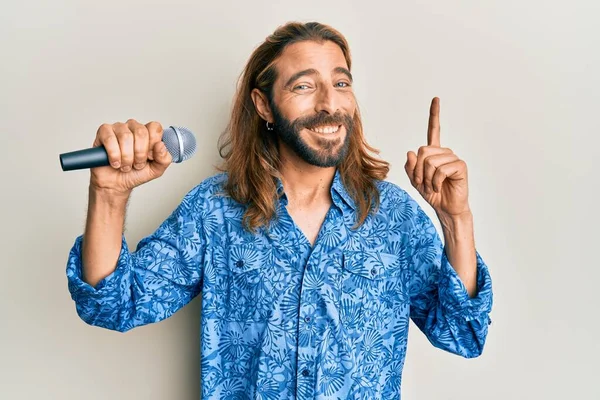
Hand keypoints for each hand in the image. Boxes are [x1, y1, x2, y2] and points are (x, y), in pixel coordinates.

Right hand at [90, 119, 171, 194]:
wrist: (116, 184)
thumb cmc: (135, 173)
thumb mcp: (155, 170)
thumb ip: (164, 159)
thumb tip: (161, 145)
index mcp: (148, 133)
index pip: (155, 128)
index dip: (152, 145)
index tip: (149, 157)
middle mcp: (134, 127)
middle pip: (141, 132)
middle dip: (140, 154)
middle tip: (136, 164)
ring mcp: (119, 128)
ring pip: (125, 137)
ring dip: (126, 157)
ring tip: (125, 165)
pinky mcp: (104, 132)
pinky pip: (110, 139)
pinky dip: (114, 154)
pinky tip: (115, 162)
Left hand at [404, 97, 470, 216]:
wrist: (446, 208)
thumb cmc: (432, 193)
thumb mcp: (415, 180)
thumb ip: (410, 167)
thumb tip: (411, 152)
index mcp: (434, 152)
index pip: (434, 130)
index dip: (434, 114)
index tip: (436, 99)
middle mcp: (444, 152)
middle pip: (423, 151)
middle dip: (418, 170)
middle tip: (423, 183)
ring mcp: (453, 158)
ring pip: (430, 162)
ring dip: (427, 179)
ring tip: (433, 186)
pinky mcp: (460, 166)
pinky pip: (440, 170)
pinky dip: (436, 182)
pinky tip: (441, 187)